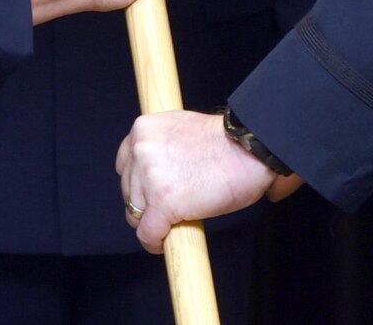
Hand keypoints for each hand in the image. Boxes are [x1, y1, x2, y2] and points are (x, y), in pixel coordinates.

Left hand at [116, 110, 280, 252]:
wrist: (248, 149)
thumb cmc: (226, 141)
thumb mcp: (181, 128)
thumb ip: (163, 145)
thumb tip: (161, 169)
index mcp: (143, 129)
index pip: (124, 164)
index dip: (138, 183)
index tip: (150, 193)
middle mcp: (140, 150)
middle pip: (128, 191)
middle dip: (146, 203)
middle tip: (167, 210)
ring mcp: (149, 177)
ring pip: (136, 214)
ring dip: (152, 222)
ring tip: (172, 224)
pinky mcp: (162, 203)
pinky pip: (147, 234)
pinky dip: (154, 243)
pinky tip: (164, 243)